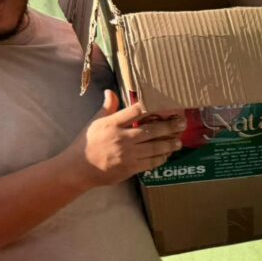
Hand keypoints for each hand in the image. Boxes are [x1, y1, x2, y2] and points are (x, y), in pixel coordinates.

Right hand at [62, 90, 184, 189]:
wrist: (79, 168)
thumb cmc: (86, 143)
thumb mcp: (94, 122)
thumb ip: (107, 108)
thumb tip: (111, 91)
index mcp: (112, 123)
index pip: (135, 111)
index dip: (151, 107)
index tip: (165, 106)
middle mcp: (122, 137)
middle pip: (150, 130)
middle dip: (169, 126)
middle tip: (182, 123)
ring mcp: (127, 154)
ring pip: (154, 147)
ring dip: (169, 144)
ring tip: (179, 141)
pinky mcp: (130, 167)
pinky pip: (151, 162)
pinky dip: (161, 158)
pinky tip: (167, 154)